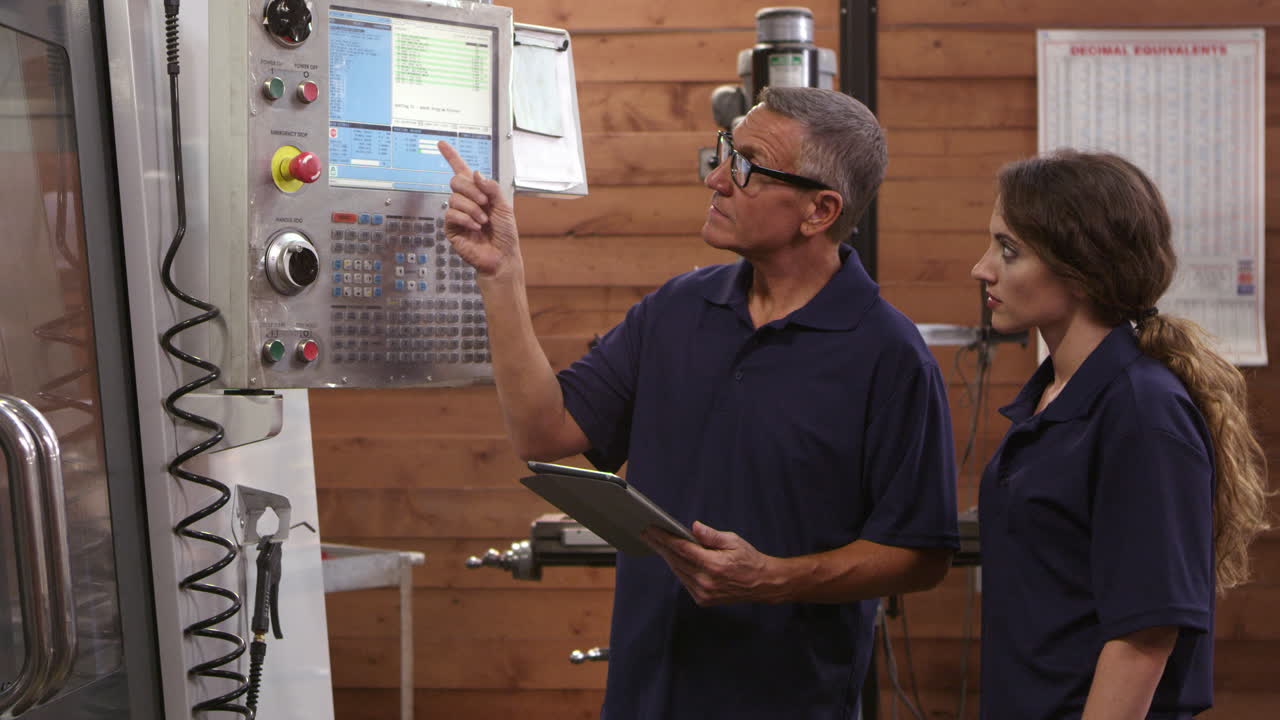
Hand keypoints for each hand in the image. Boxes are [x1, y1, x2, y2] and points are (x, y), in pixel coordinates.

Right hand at [438, 140, 519, 277]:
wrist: (502, 256)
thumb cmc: (505, 233)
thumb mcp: (504, 206)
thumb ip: (491, 188)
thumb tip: (476, 173)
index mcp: (478, 193)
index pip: (462, 170)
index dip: (451, 156)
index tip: (442, 143)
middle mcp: (466, 201)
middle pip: (456, 181)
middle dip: (471, 189)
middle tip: (484, 202)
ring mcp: (457, 214)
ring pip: (454, 198)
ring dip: (472, 209)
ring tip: (483, 221)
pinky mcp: (451, 228)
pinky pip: (451, 214)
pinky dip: (466, 219)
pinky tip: (475, 227)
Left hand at [642, 522, 781, 605]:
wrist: (762, 584)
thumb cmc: (749, 559)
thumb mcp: (733, 541)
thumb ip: (712, 536)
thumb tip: (694, 527)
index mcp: (714, 565)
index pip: (682, 549)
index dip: (665, 538)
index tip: (652, 529)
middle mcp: (706, 581)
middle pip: (676, 560)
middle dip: (660, 546)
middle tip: (647, 534)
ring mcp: (703, 593)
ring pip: (678, 571)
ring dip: (666, 557)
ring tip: (656, 543)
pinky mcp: (703, 600)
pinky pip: (684, 581)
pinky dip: (677, 568)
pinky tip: (672, 558)